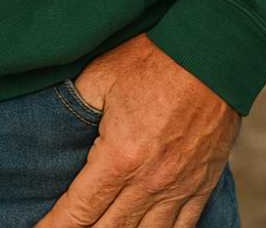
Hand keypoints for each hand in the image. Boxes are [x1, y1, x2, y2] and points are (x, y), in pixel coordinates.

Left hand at [34, 33, 241, 226]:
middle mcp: (149, 181)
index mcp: (119, 156)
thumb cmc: (153, 60)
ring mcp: (178, 187)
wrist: (210, 54)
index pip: (80, 209)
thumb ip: (76, 105)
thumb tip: (55, 123)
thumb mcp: (101, 75)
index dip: (56, 226)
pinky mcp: (201, 184)